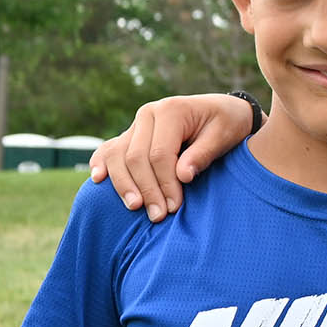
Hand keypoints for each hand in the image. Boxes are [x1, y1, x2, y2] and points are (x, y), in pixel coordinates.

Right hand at [87, 94, 256, 221]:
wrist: (223, 110)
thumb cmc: (227, 124)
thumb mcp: (224, 136)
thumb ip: (203, 154)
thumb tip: (183, 177)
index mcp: (171, 110)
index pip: (159, 154)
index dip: (165, 183)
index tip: (174, 207)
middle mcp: (148, 114)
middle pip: (136, 157)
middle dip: (147, 189)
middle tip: (158, 216)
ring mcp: (137, 124)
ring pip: (118, 156)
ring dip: (124, 184)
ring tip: (135, 207)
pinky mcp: (131, 134)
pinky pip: (109, 149)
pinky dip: (101, 163)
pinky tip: (98, 180)